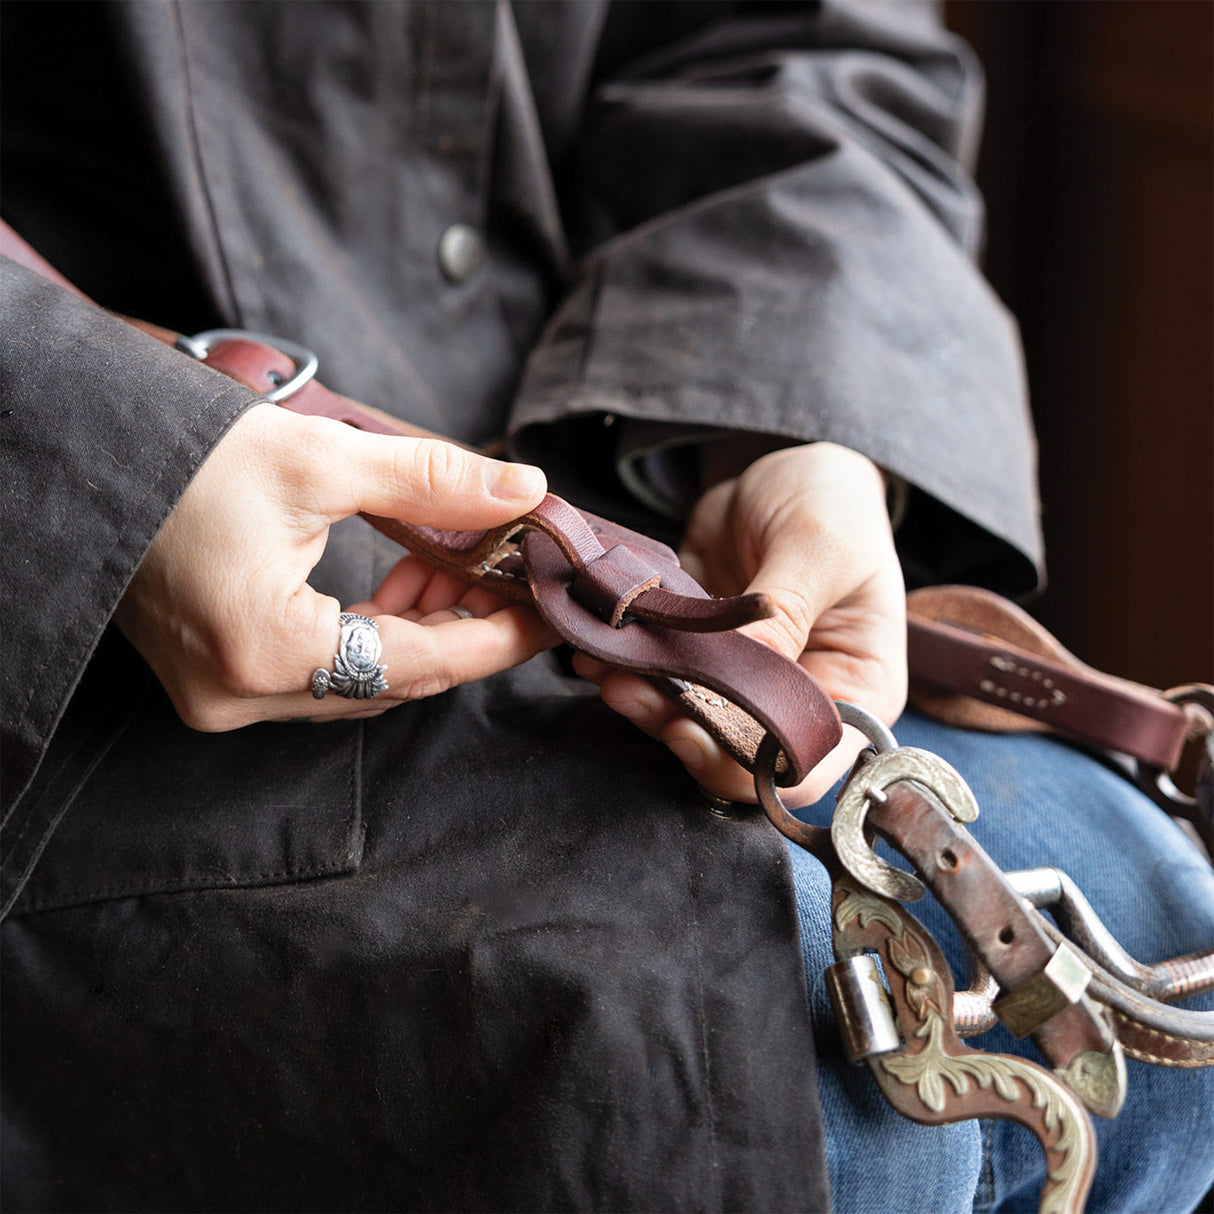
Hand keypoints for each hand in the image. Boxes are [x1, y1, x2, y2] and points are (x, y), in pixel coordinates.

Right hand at [116, 403, 556, 729]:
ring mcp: (222, 696)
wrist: (91, 461)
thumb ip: (432, 483)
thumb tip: (523, 492)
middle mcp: (241, 694)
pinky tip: (400, 586)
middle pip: (392, 683)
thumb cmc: (187, 456)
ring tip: (453, 566)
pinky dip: (370, 637)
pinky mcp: (215, 681)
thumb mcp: (320, 460)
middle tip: (510, 577)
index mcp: (264, 651)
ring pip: (360, 685)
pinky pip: (320, 677)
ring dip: (417, 632)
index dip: (494, 639)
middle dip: (461, 630)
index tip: (548, 613)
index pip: (416, 664)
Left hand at [574, 442, 905, 805]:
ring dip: (645, 705)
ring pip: (693, 723)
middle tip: (629, 693)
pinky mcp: (701, 659)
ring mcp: (747, 682)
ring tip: (606, 670)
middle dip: (680, 732)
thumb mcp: (819, 546)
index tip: (690, 734)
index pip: (809, 767)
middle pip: (741, 754)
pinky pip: (664, 681)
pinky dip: (631, 672)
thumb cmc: (829, 501)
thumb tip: (744, 666)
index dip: (748, 767)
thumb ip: (783, 608)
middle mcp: (804, 699)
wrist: (780, 469)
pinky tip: (597, 651)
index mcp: (857, 688)